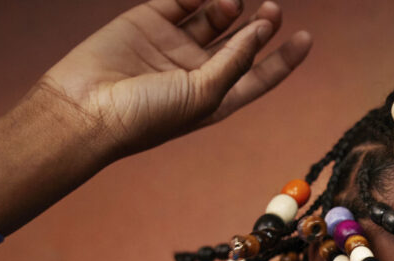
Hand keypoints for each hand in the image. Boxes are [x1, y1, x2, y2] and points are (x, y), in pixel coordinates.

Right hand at [39, 0, 311, 159]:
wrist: (87, 109)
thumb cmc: (149, 116)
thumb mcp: (205, 94)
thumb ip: (235, 60)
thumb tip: (262, 28)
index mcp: (218, 97)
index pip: (261, 75)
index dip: (284, 58)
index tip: (306, 37)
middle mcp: (199, 70)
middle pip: (242, 41)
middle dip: (261, 24)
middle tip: (272, 8)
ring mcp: (174, 45)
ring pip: (213, 17)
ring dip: (229, 7)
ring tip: (232, 3)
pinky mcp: (148, 21)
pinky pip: (180, 1)